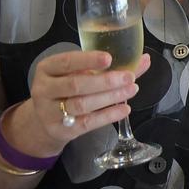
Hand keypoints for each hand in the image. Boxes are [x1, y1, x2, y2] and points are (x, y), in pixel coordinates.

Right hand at [9, 51, 150, 157]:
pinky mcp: (61, 129)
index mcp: (47, 68)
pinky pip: (86, 123)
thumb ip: (111, 67)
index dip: (87, 60)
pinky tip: (124, 109)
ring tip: (131, 90)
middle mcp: (44, 89)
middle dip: (105, 81)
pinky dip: (107, 116)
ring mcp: (49, 111)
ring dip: (110, 97)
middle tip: (129, 77)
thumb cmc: (67, 89)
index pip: (66, 62)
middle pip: (76, 85)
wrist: (44, 121)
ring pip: (82, 104)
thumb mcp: (80, 73)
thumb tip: (144, 58)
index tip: (109, 58)